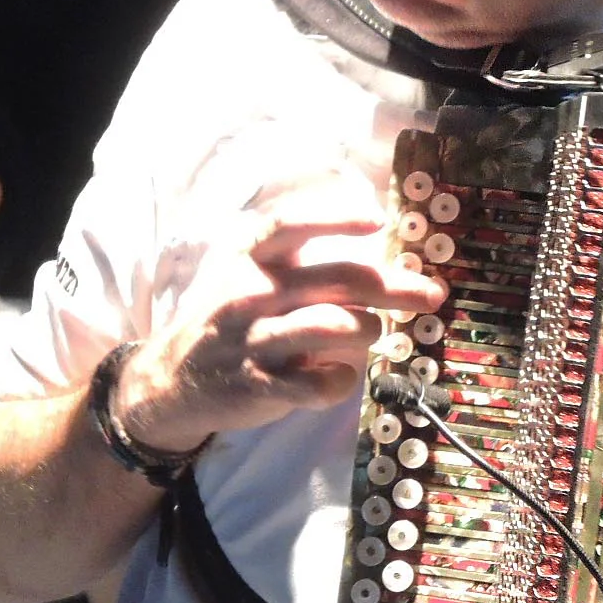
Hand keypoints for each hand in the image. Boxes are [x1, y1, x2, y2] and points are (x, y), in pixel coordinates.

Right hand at [118, 169, 444, 453]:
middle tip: (431, 295)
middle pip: (338, 279)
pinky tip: (339, 377)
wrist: (170, 381)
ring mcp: (254, 340)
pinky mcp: (259, 385)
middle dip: (396, 287)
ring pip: (335, 326)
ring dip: (368, 331)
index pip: (290, 224)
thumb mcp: (240, 269)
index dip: (334, 217)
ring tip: (369, 334)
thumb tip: (367, 229)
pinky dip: (343, 381)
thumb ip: (290, 249)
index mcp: (248, 258)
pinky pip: (320, 382)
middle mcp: (251, 293)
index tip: (376, 220)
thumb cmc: (223, 319)